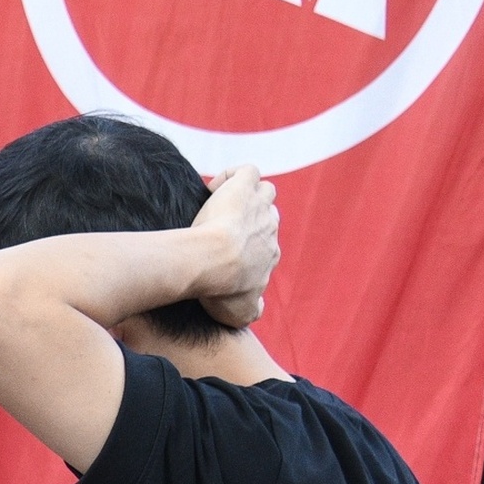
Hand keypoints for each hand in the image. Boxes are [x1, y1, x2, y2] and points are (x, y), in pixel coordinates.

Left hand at [192, 167, 277, 328]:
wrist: (213, 262)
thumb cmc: (221, 288)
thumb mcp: (239, 313)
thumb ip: (250, 311)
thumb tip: (257, 311)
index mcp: (269, 254)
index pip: (265, 244)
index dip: (246, 246)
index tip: (222, 253)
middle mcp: (271, 228)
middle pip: (266, 217)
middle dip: (247, 220)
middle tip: (218, 229)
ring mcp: (260, 206)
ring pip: (264, 191)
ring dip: (246, 194)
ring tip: (220, 205)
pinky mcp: (244, 187)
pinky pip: (247, 171)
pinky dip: (232, 175)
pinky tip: (212, 188)